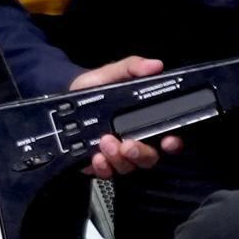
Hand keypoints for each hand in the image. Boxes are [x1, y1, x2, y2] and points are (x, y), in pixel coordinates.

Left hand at [63, 54, 173, 177]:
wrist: (65, 100)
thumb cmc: (94, 86)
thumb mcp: (112, 73)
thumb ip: (132, 67)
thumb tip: (155, 65)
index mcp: (144, 121)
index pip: (167, 136)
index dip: (173, 142)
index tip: (168, 140)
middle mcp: (135, 141)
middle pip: (149, 157)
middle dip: (141, 154)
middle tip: (128, 145)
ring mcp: (118, 156)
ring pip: (128, 166)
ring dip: (118, 158)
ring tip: (105, 142)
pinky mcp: (100, 164)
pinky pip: (106, 173)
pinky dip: (103, 167)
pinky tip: (96, 157)